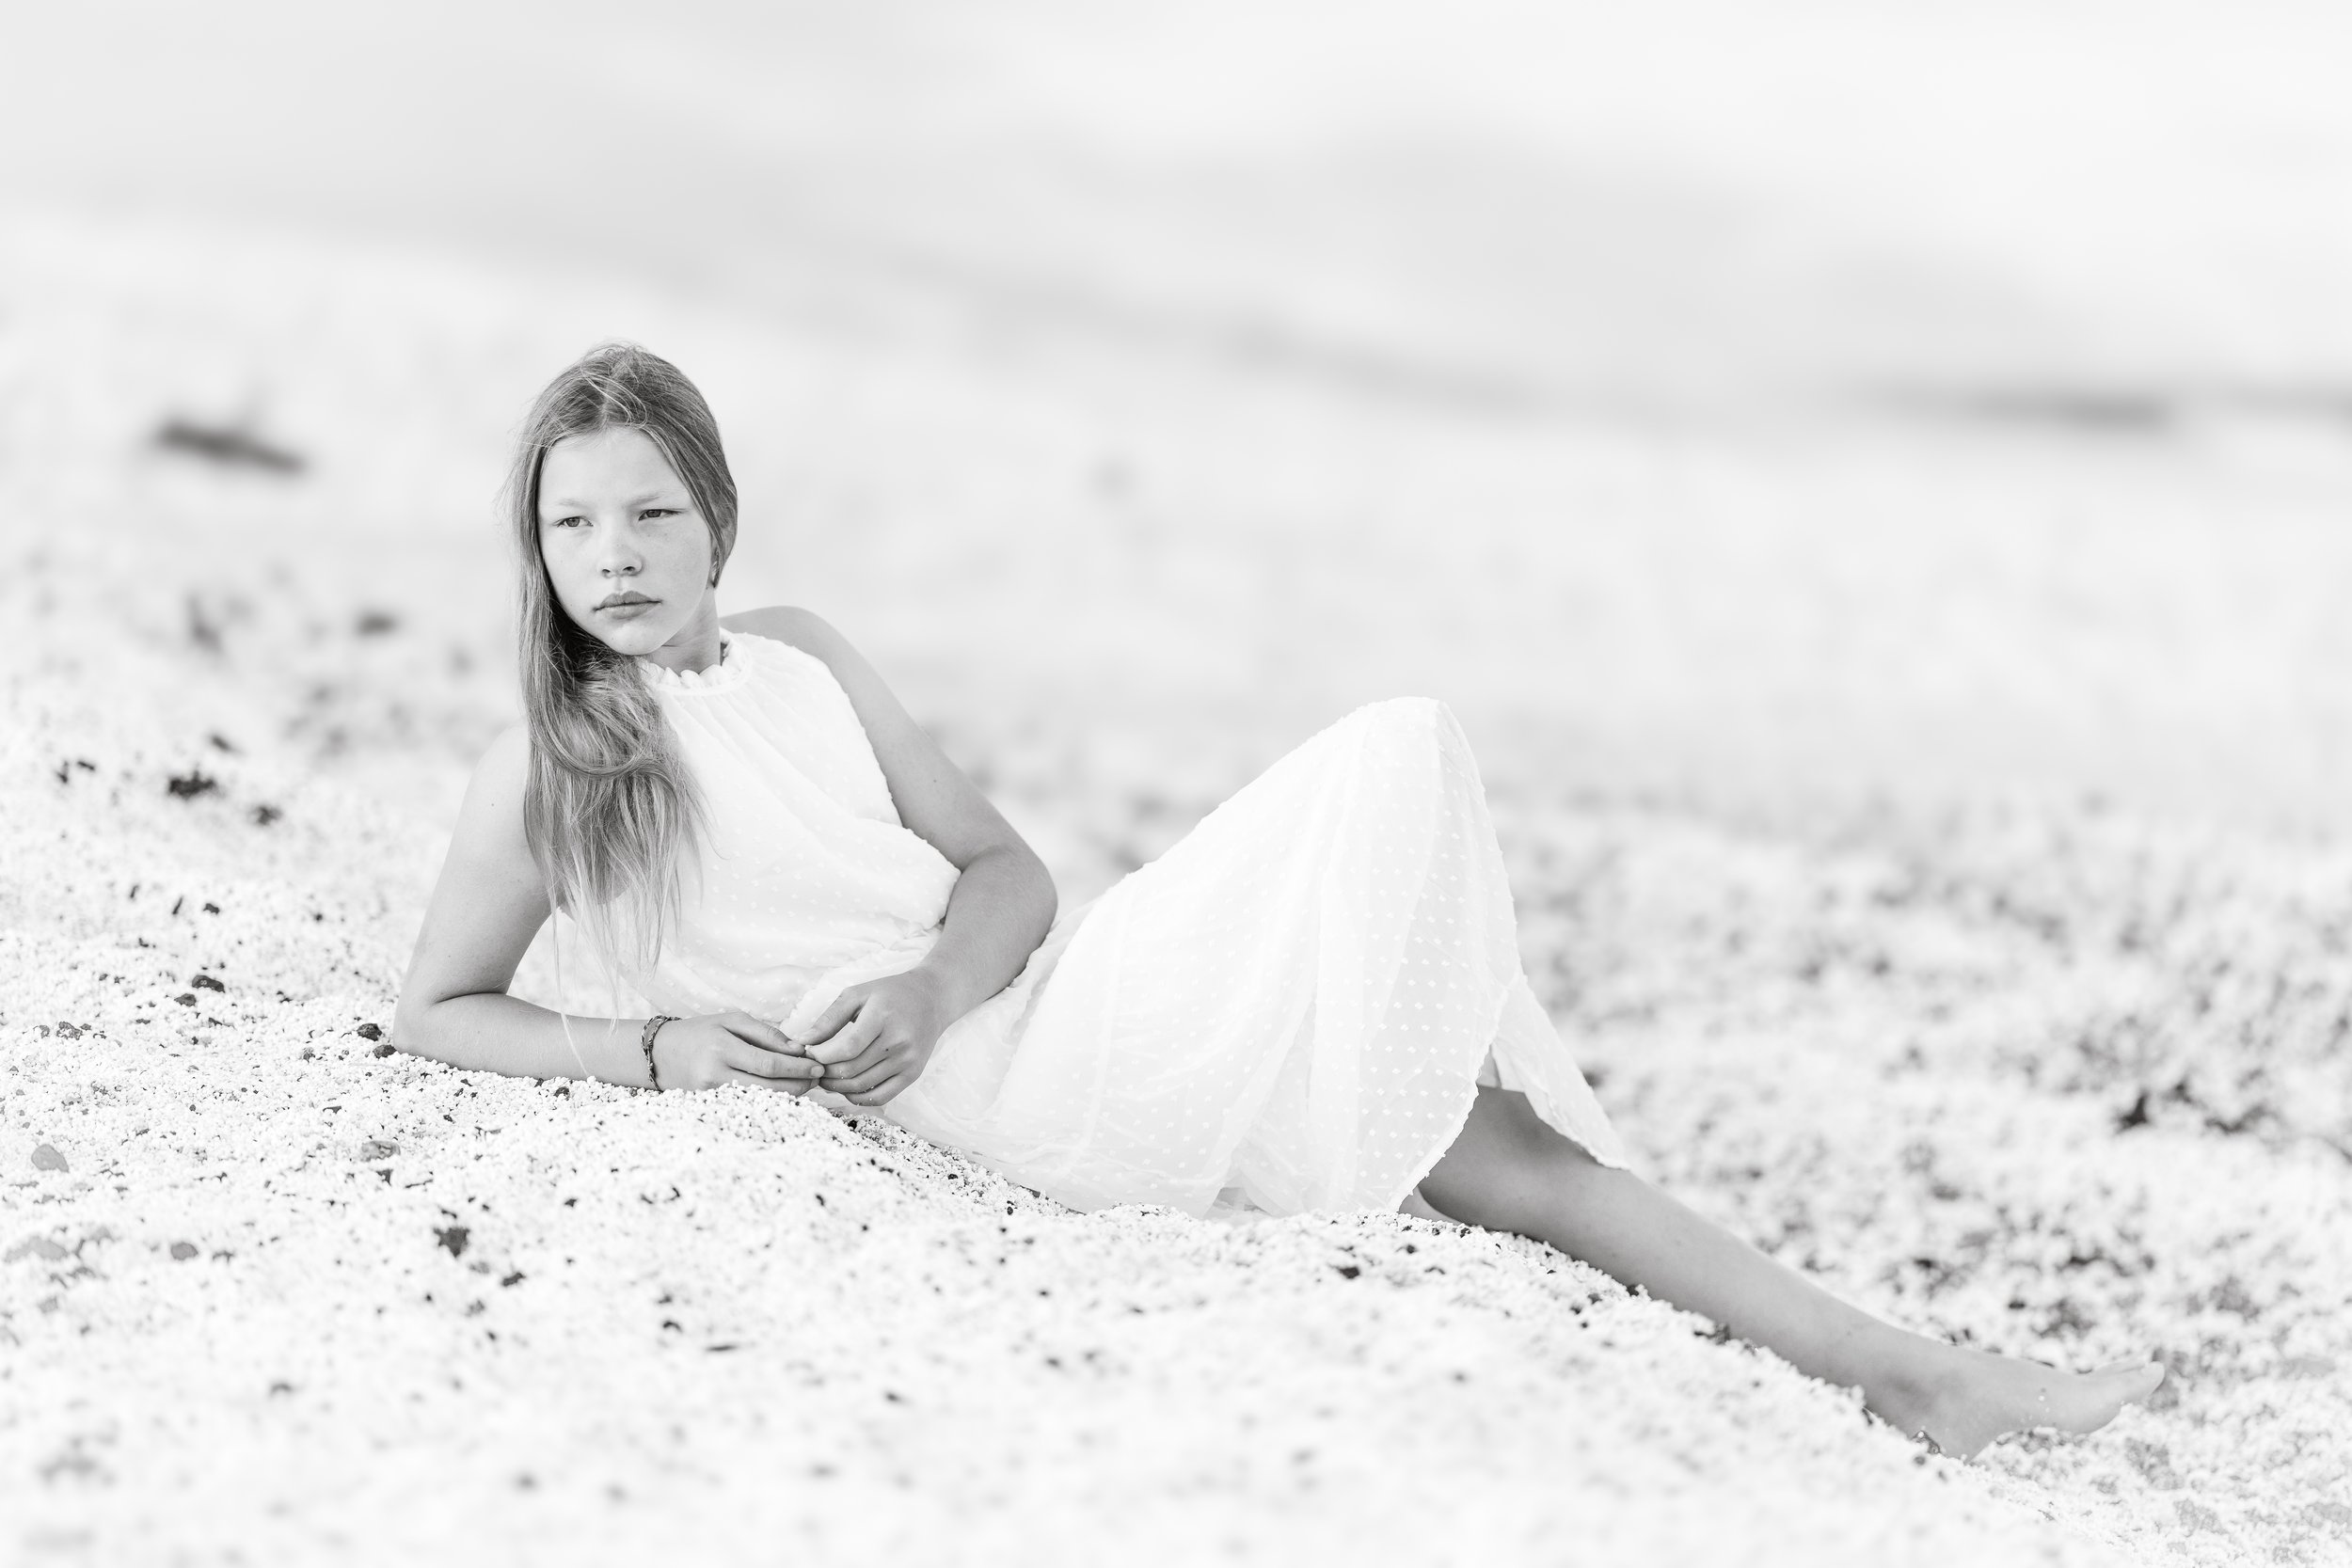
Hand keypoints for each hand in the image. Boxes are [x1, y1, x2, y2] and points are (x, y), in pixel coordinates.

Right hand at [649, 1011, 824, 1093]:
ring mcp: (711, 1096)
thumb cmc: (699, 1032)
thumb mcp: (731, 1021)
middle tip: (817, 1077)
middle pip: (769, 1088)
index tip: (818, 1065)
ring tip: (805, 1083)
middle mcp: (715, 1076)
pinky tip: (783, 1091)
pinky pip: (748, 1106)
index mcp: (722, 1049)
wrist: (659, 1055)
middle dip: (799, 1084)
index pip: (769, 1064)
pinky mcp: (710, 1107)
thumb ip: (766, 1034)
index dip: (797, 1068)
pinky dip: (769, 1099)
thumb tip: (798, 1049)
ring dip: (789, 1094)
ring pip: (761, 1101)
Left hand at [797, 970, 951, 1106]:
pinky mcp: (912, 1074)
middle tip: (812, 1067)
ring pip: (861, 1086)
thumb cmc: (890, 994)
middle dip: (824, 1072)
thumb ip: (828, 1020)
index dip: (822, 1056)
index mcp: (883, 1017)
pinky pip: (880, 1097)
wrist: (932, 1000)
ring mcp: (908, 1061)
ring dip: (836, 1087)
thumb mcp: (857, 995)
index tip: (808, 1053)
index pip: (847, 1048)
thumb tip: (800, 1043)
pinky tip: (845, 1087)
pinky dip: (857, 1097)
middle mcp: (899, 1042)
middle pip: (851, 1070)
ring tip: (824, 1076)